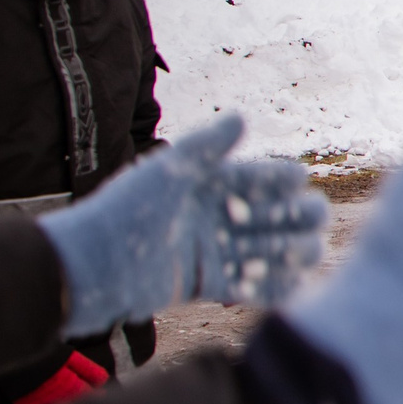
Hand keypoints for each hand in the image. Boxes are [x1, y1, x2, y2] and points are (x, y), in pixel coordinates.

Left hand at [39, 115, 329, 336]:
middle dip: (298, 217)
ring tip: (306, 252)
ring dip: (292, 251)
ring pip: (273, 250)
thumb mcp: (168, 171)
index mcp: (214, 185)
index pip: (264, 178)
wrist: (93, 267)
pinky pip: (255, 287)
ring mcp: (218, 251)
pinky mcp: (210, 283)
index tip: (294, 180)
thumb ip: (206, 146)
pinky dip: (276, 287)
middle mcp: (221, 216)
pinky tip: (293, 285)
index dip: (282, 179)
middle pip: (280, 215)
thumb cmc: (126, 211)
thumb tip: (243, 116)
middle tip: (309, 219)